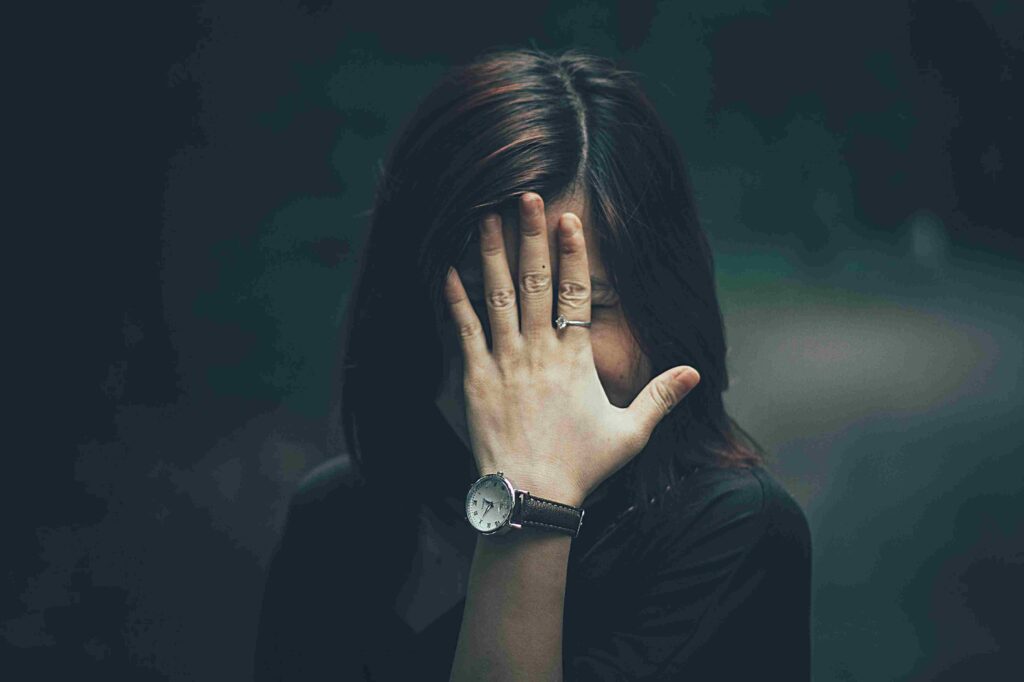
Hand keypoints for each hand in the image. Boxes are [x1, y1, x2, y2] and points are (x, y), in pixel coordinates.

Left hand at [444, 193, 700, 506]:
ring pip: (498, 296)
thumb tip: (696, 372)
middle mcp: (539, 350)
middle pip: (535, 281)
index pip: (577, 293)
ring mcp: (505, 361)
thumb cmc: (581, 467)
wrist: (530, 494)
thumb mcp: (630, 432)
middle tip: (527, 197)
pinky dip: (457, 299)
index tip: (569, 219)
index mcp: (575, 358)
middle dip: (532, 236)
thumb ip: (662, 396)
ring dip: (492, 254)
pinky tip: (448, 270)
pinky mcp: (476, 378)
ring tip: (486, 217)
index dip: (574, 254)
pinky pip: (465, 330)